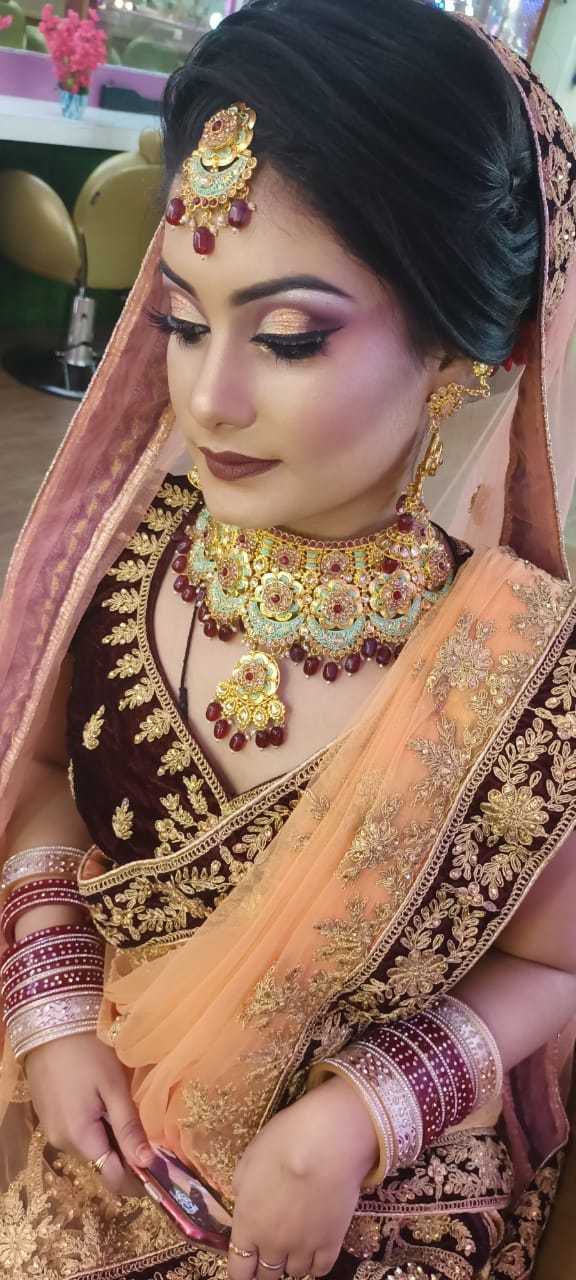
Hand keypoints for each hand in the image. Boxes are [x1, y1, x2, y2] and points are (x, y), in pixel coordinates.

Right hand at [25, 1032, 153, 1194]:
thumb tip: (147, 1164)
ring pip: (89, 1148)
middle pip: (101, 1163)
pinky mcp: (48, 1116)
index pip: (112, 1177)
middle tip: (153, 1137)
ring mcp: (52, 1130)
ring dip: (111, 1140)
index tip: (163, 1169)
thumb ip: (128, 1127)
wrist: (50, 1022)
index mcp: (80, 1137)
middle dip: (127, 1157)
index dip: (139, 1179)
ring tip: (130, 1116)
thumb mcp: (114, 1086)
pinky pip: (77, 1133)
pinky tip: (106, 1105)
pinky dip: (95, 1127)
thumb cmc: (87, 1050)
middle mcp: (61, 1142)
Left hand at [228, 1075, 378, 1279]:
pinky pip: (321, 1269)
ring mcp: (304, 1247)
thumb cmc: (282, 1142)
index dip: (241, 1272)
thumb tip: (246, 1202)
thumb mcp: (249, 1159)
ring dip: (291, 1264)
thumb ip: (243, 1189)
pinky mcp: (332, 1243)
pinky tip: (315, 1254)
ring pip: (295, 1272)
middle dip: (264, 1269)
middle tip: (268, 1258)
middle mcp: (273, 1244)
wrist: (327, 1143)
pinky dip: (316, 1266)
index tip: (244, 1270)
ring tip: (294, 1249)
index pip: (239, 1269)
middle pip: (266, 1275)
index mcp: (248, 1225)